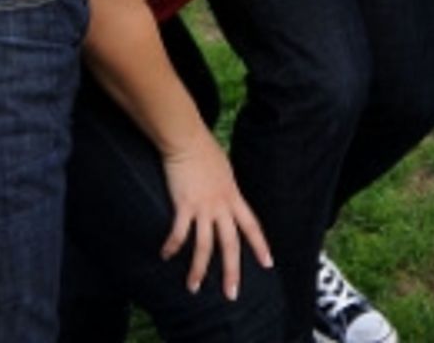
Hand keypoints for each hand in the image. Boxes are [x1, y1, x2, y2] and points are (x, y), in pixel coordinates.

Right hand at [159, 135, 272, 296]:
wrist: (187, 138)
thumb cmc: (203, 149)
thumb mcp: (224, 170)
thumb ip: (226, 188)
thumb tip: (225, 197)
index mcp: (233, 196)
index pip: (252, 225)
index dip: (260, 245)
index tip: (269, 264)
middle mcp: (221, 205)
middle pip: (230, 244)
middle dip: (231, 271)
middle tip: (231, 294)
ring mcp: (203, 206)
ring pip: (204, 247)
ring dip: (198, 270)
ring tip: (192, 288)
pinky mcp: (184, 205)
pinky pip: (179, 233)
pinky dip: (172, 246)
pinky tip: (165, 255)